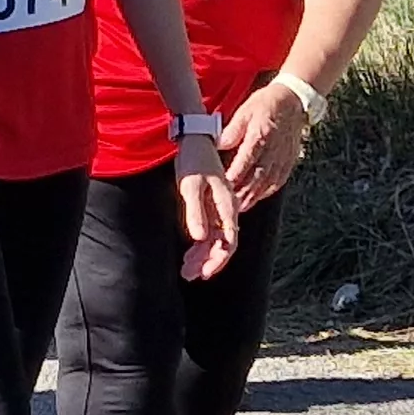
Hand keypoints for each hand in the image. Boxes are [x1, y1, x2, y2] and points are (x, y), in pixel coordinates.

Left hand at [174, 140, 239, 281]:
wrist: (194, 138)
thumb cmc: (193, 160)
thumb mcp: (189, 186)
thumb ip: (195, 211)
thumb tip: (200, 239)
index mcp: (227, 205)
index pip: (228, 241)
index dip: (217, 260)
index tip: (204, 274)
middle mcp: (227, 209)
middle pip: (222, 244)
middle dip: (207, 263)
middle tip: (189, 276)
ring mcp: (220, 208)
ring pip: (215, 240)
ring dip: (202, 257)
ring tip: (185, 271)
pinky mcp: (211, 205)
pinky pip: (209, 231)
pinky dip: (199, 246)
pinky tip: (188, 255)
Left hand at [218, 82, 310, 205]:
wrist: (293, 102)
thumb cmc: (266, 105)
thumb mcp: (244, 112)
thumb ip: (231, 131)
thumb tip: (218, 145)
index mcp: (260, 137)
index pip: (245, 163)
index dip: (233, 178)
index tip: (221, 189)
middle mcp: (273, 151)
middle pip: (256, 179)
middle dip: (241, 195)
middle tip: (226, 207)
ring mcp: (282, 159)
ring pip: (266, 185)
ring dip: (252, 198)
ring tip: (238, 209)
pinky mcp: (288, 163)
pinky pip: (276, 183)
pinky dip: (265, 193)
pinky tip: (255, 198)